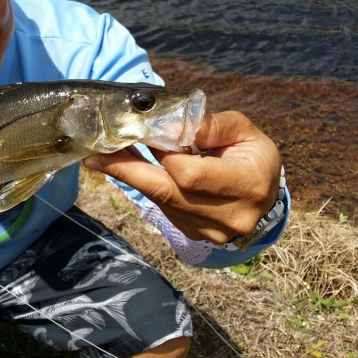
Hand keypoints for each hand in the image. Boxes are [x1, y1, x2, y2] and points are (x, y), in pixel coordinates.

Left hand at [83, 111, 281, 244]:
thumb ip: (211, 125)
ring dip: (132, 176)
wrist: (262, 195)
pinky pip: (162, 208)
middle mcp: (228, 216)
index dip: (164, 154)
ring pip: (159, 201)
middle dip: (127, 171)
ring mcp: (209, 231)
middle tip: (95, 155)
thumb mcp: (244, 131)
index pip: (189, 175)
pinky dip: (145, 186)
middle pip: (165, 193)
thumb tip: (172, 123)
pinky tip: (131, 168)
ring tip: (107, 154)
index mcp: (246, 185)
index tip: (147, 133)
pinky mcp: (193, 234)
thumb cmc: (252, 155)